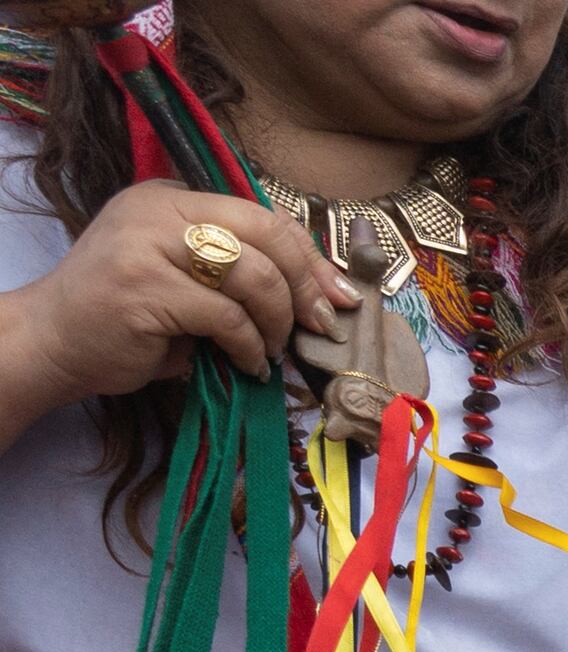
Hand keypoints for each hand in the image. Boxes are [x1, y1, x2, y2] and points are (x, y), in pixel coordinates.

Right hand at [0, 188, 349, 409]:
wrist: (56, 338)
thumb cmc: (131, 315)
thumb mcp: (187, 279)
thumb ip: (238, 270)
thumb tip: (324, 294)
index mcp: (172, 198)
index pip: (263, 215)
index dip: (310, 259)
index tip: (338, 298)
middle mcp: (159, 209)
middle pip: (265, 235)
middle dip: (305, 287)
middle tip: (319, 326)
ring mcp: (147, 244)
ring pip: (252, 275)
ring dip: (276, 322)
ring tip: (270, 350)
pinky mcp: (144, 287)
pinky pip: (226, 316)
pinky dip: (249, 346)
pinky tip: (246, 363)